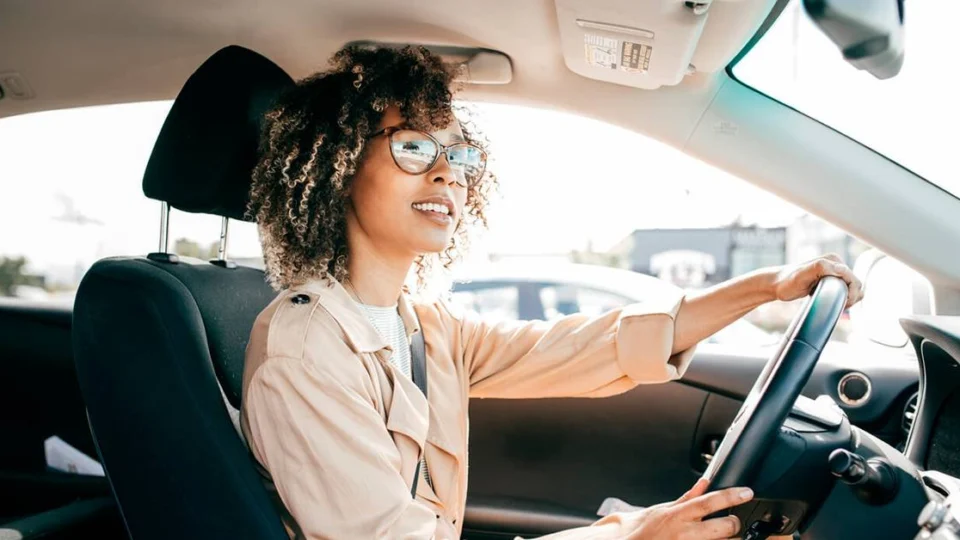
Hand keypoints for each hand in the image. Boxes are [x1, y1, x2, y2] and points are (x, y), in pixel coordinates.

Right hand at [616, 478, 752, 539]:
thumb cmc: (644, 530)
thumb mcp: (663, 509)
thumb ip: (688, 498)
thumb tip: (705, 483)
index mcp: (678, 515)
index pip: (709, 502)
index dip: (730, 496)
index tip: (746, 492)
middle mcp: (685, 533)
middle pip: (723, 527)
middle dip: (734, 524)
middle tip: (733, 522)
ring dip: (727, 539)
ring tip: (723, 535)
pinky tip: (712, 539)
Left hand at [773, 254, 863, 308]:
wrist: (777, 285)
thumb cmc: (787, 281)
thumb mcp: (803, 275)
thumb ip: (820, 268)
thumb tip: (840, 267)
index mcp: (833, 260)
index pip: (853, 278)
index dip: (852, 293)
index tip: (842, 304)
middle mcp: (835, 264)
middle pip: (856, 283)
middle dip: (852, 297)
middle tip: (839, 306)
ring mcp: (833, 272)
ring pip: (853, 288)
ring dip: (850, 298)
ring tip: (837, 305)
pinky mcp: (831, 280)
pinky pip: (846, 290)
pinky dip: (845, 298)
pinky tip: (835, 303)